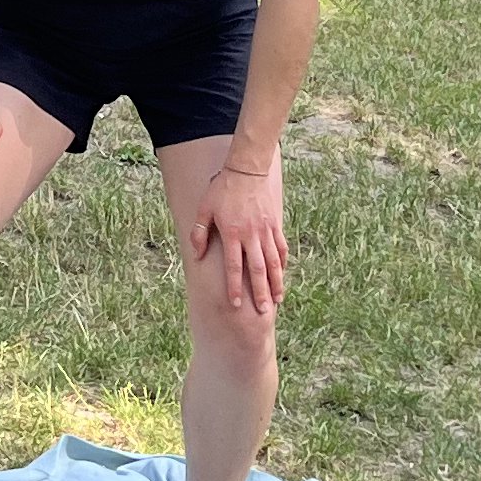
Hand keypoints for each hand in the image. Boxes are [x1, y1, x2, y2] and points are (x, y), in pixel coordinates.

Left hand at [190, 154, 290, 317]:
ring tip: (277, 300)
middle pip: (257, 270)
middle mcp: (251, 235)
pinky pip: (281, 248)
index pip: (234, 267)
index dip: (235, 287)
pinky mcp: (275, 224)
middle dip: (260, 292)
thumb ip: (199, 232)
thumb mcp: (204, 208)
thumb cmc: (222, 189)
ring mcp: (266, 230)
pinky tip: (282, 275)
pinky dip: (282, 263)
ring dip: (275, 282)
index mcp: (232, 233)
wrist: (248, 169)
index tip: (236, 304)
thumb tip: (198, 255)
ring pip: (273, 262)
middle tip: (262, 311)